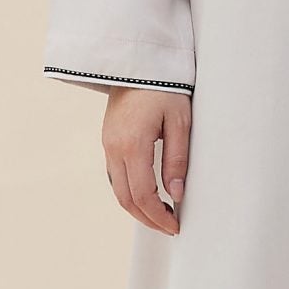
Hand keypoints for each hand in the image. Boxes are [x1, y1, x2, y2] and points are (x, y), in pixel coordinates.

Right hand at [102, 88, 191, 234]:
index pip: (143, 195)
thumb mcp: (180, 122)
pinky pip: (115, 176)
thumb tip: (177, 194)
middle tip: (170, 226)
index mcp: (133, 145)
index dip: (159, 216)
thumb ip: (177, 160)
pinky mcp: (108, 140)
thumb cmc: (164, 87)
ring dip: (137, 208)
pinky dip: (129, 192)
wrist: (137, 62)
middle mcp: (114, 148)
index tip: (176, 226)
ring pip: (117, 190)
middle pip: (126, 199)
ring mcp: (108, 145)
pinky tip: (146, 195)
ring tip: (161, 215)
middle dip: (148, 219)